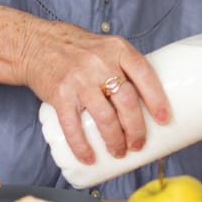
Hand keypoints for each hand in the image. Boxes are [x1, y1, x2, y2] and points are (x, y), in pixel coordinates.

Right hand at [18, 21, 169, 163]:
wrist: (36, 43)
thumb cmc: (77, 47)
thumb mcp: (106, 46)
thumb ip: (124, 67)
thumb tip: (147, 100)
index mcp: (117, 49)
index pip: (144, 74)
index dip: (157, 99)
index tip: (165, 119)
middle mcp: (100, 63)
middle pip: (127, 101)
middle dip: (136, 129)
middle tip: (138, 144)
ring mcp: (79, 80)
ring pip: (104, 117)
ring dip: (115, 140)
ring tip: (119, 151)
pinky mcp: (60, 95)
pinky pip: (72, 126)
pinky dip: (82, 146)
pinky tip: (89, 158)